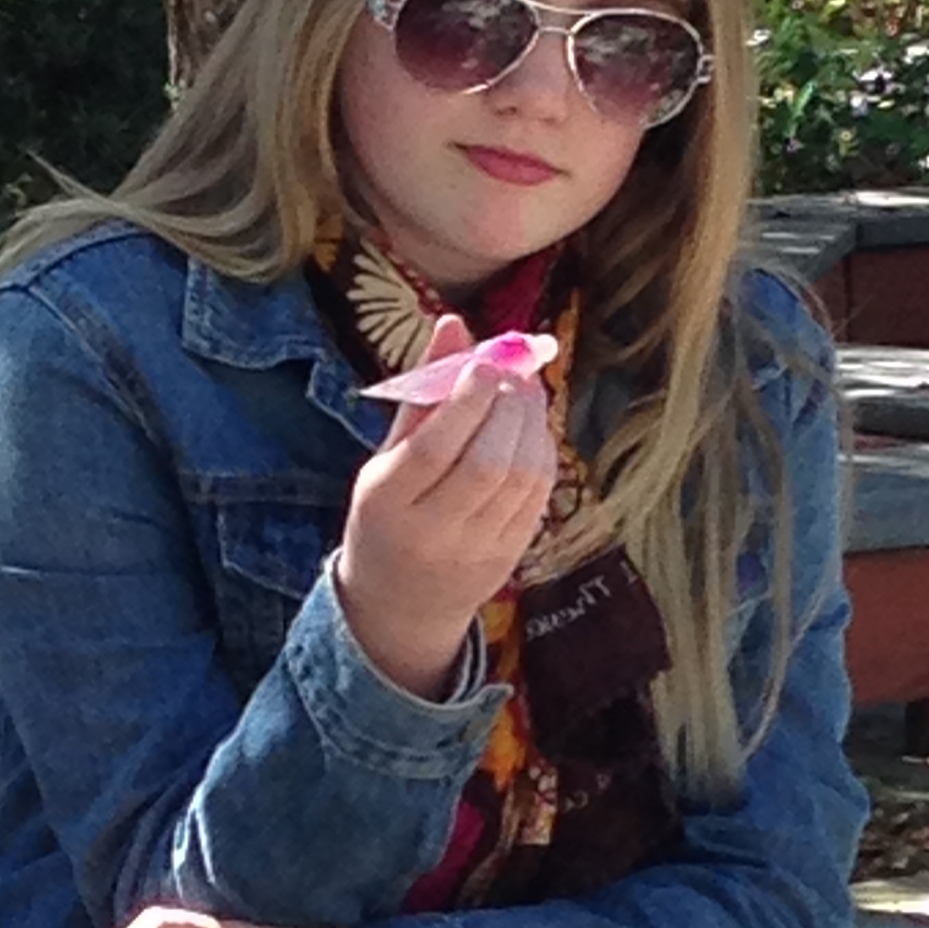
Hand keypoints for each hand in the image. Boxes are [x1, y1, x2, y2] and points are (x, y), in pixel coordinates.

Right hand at [335, 309, 555, 697]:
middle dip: (509, 408)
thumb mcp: (386, 457)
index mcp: (385, 501)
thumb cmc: (387, 515)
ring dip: (533, 424)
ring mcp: (474, 549)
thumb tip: (454, 323)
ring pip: (521, 479)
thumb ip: (422, 393)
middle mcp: (431, 530)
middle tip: (512, 373)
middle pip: (486, 463)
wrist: (400, 604)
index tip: (487, 363)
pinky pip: (538, 497)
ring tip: (525, 393)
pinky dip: (543, 453)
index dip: (469, 400)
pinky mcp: (509, 557)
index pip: (436, 448)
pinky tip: (532, 429)